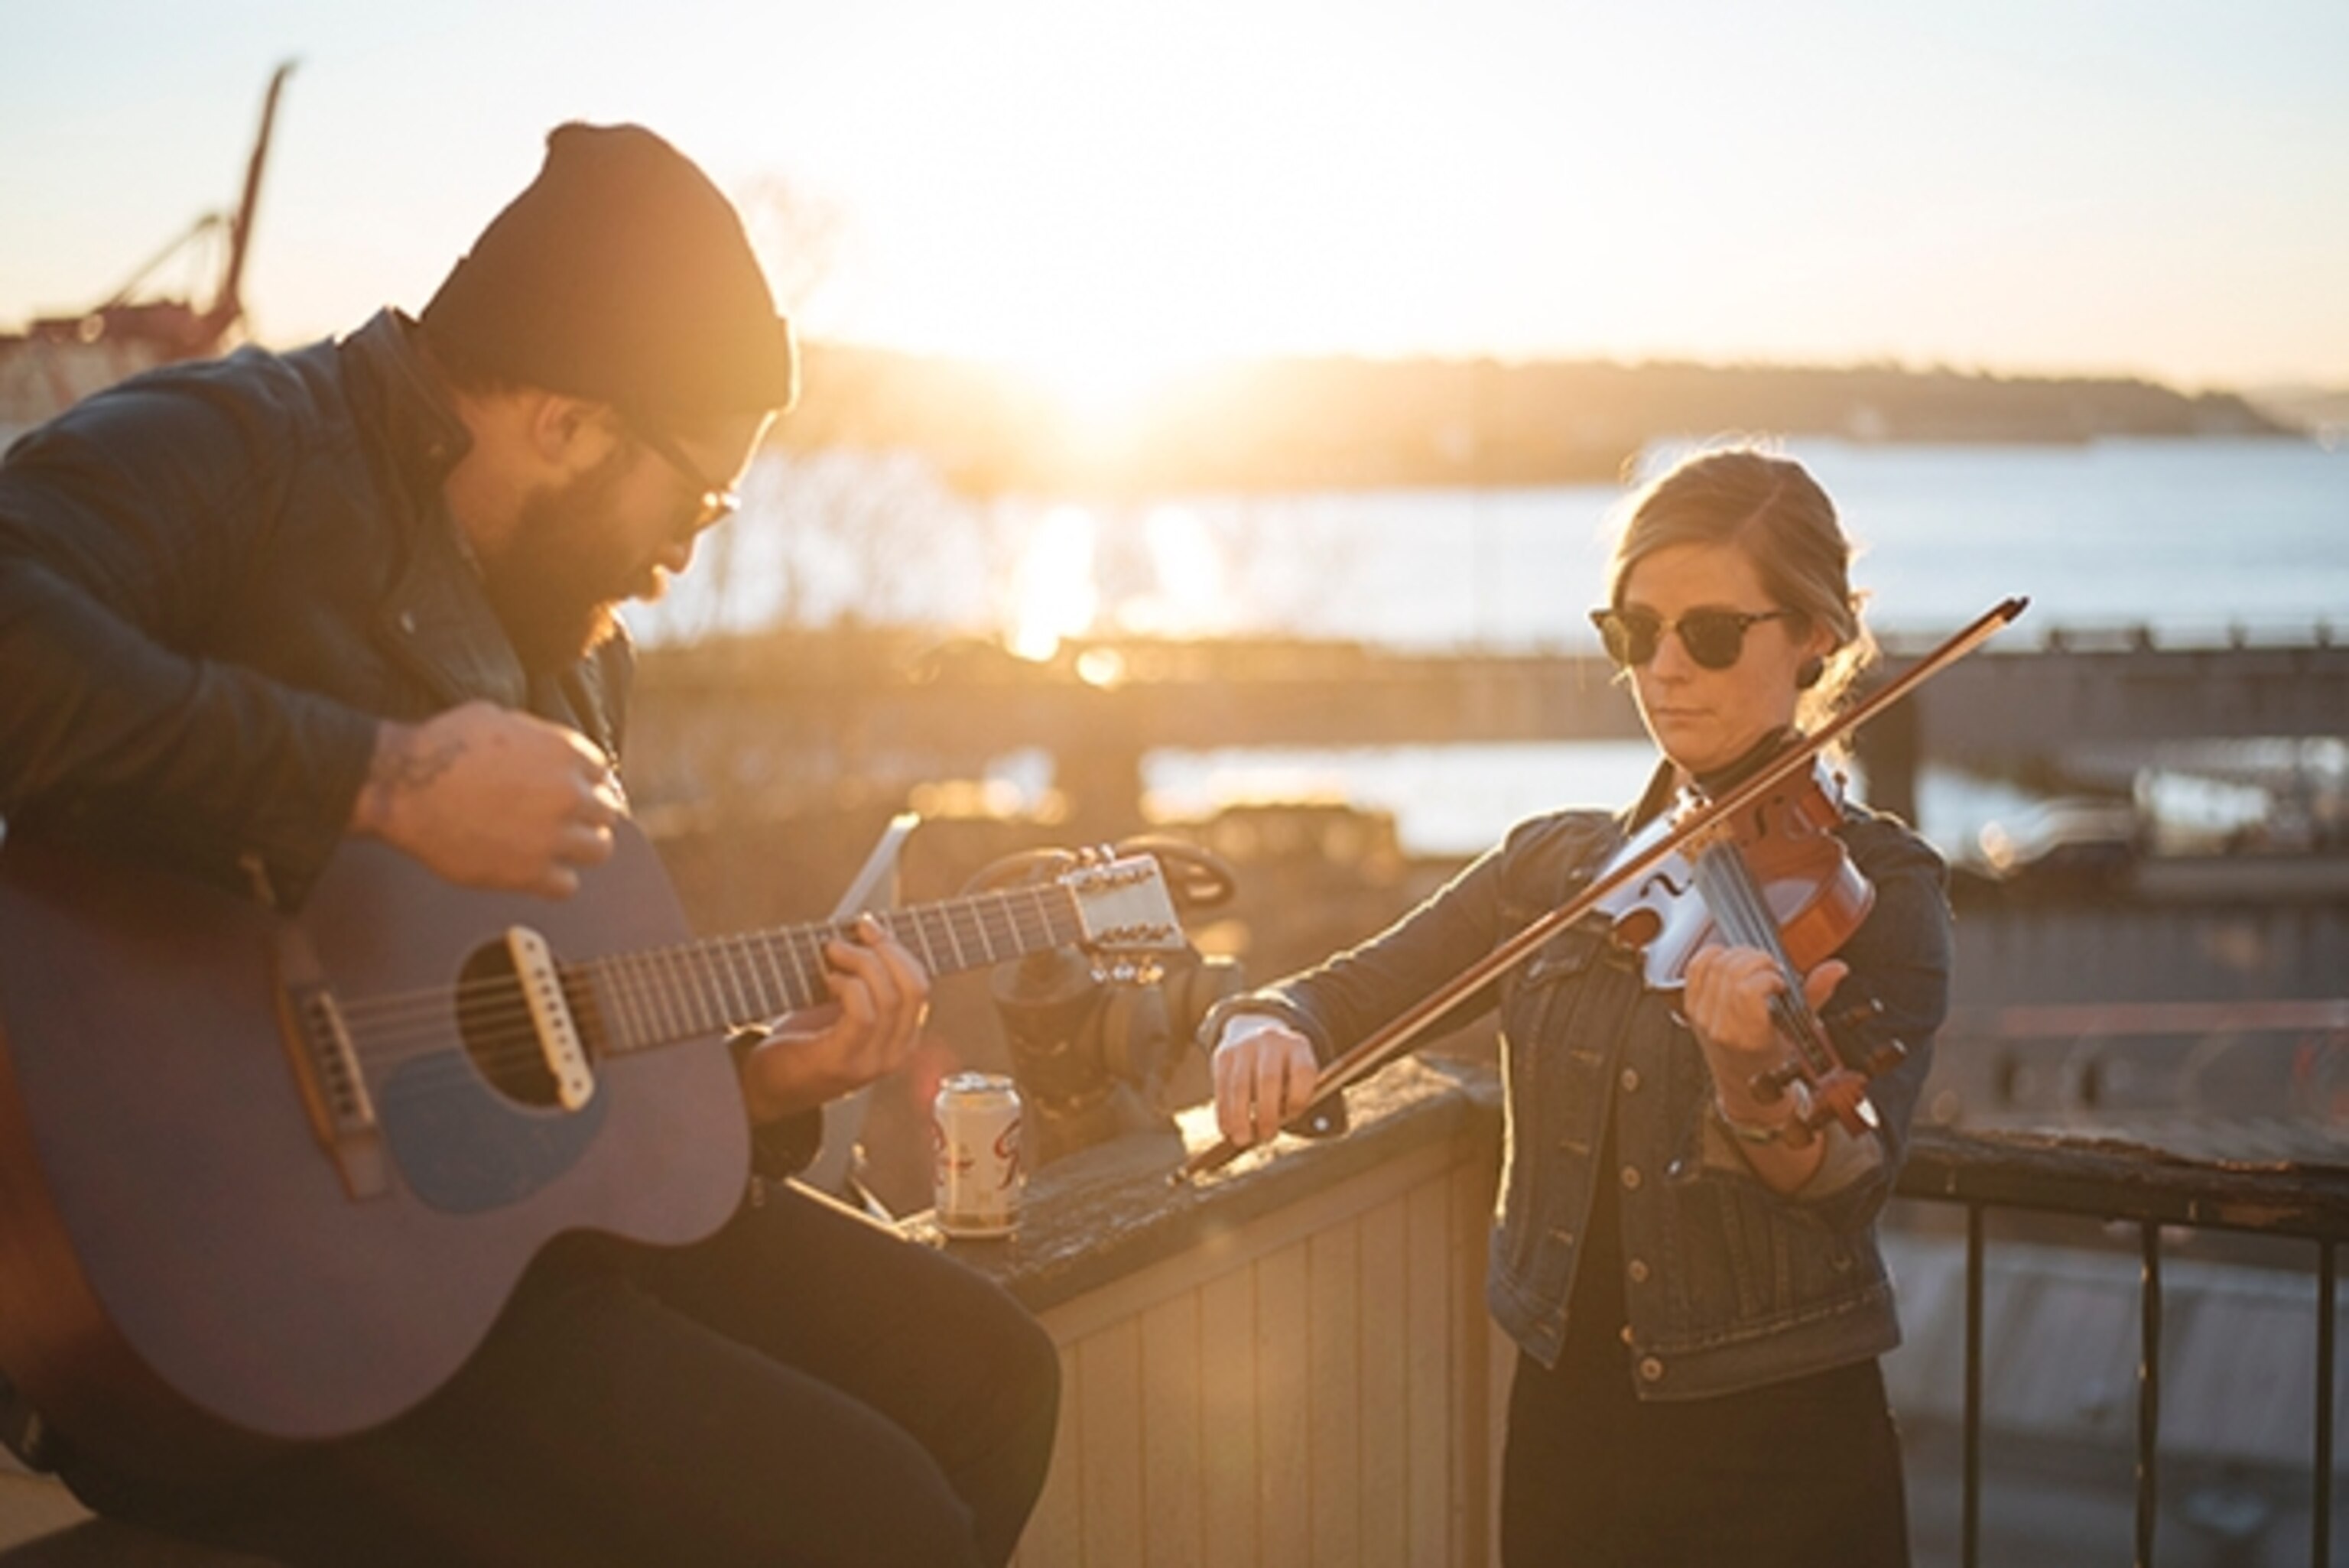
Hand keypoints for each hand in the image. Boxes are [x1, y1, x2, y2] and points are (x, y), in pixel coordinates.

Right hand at [350, 702, 623, 897]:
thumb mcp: (499, 717)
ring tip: (560, 847)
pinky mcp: (529, 872)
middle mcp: (568, 793)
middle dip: (589, 815)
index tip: (578, 793)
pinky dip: (555, 880)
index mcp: (565, 752)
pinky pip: (567, 886)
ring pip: (599, 849)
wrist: (404, 786)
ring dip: (582, 847)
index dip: (588, 783)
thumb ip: (538, 737)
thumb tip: (549, 747)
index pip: (602, 772)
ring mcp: (552, 835)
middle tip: (567, 821)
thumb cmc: (440, 745)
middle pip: (608, 811)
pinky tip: (536, 871)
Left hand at [738, 916, 930, 1118]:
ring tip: (834, 951)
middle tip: (856, 931)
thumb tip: (869, 932)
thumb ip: (867, 983)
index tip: (871, 927)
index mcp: (902, 1040)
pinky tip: (829, 980)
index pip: (919, 986)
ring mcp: (870, 1063)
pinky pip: (862, 1014)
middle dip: (886, 950)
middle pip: (912, 989)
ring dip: (861, 962)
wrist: (766, 1086)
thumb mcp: (845, 1010)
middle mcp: (894, 1055)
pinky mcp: (840, 1062)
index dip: (898, 950)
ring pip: (888, 998)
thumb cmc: (804, 1040)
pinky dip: (848, 986)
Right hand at [1211, 1015, 1318, 1147]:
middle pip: (1269, 1079)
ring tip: (1242, 1140)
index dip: (1298, 1099)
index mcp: (1298, 1046)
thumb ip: (1294, 1097)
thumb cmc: (1282, 1067)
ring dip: (1240, 1117)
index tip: (1291, 1116)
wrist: (1253, 1030)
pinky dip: (1224, 1112)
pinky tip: (1227, 1129)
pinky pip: (1222, 1087)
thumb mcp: (1296, 1072)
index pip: (1303, 1072)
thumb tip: (1269, 1128)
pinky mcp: (1223, 1055)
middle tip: (1267, 1137)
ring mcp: (1244, 1045)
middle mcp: (1271, 1040)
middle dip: (1267, 1114)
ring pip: (1240, 1085)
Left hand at [1683, 945, 1846, 1116]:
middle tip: (1772, 969)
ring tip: (1756, 965)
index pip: (1747, 990)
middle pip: (1731, 970)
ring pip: (1714, 964)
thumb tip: (1836, 968)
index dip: (1767, 976)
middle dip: (1757, 959)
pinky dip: (1714, 955)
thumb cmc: (1771, 1060)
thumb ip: (1815, 995)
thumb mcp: (1798, 1032)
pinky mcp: (1691, 1006)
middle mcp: (1720, 1026)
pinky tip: (1732, 961)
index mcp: (1748, 1036)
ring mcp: (1702, 1016)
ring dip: (1739, 955)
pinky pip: (1695, 967)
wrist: (1742, 1081)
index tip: (1781, 983)